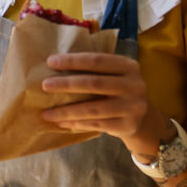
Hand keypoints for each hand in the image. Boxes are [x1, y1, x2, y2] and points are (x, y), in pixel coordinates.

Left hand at [39, 52, 173, 158]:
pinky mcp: (127, 125)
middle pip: (94, 83)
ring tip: (47, 113)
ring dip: (67, 110)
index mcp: (128, 66)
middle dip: (66, 84)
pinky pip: (96, 124)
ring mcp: (133, 107)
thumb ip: (92, 70)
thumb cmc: (116, 90)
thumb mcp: (113, 75)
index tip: (50, 62)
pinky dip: (76, 123)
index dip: (73, 61)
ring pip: (93, 108)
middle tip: (45, 86)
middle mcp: (134, 85)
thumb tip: (54, 66)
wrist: (141, 117)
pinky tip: (61, 122)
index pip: (97, 60)